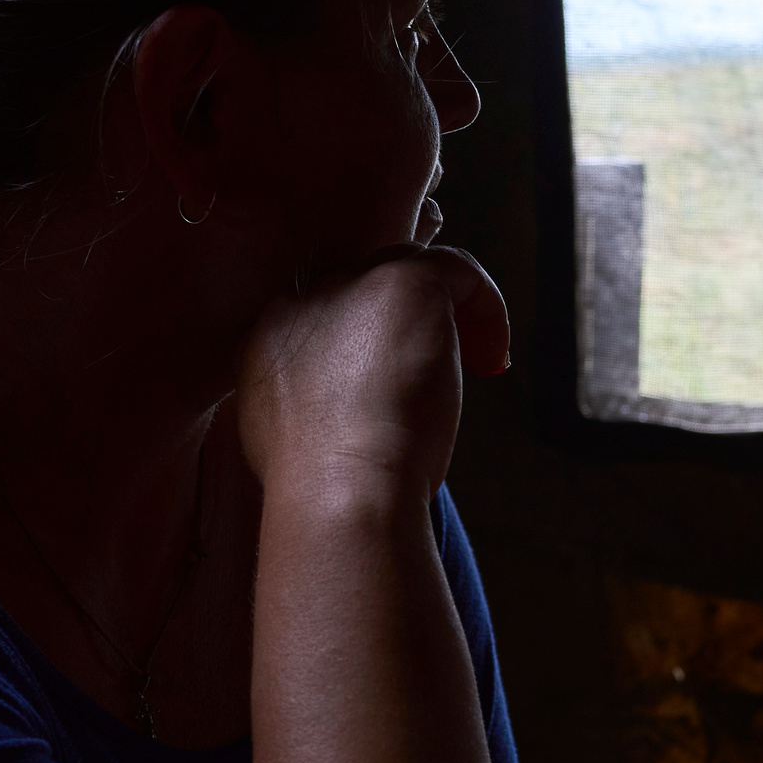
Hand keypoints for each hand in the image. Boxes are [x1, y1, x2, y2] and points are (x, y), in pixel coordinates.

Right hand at [235, 246, 509, 500]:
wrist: (338, 491)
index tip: (395, 382)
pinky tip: (493, 357)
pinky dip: (486, 305)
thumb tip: (340, 419)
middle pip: (366, 285)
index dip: (368, 342)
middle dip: (403, 324)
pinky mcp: (406, 285)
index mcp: (268, 335)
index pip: (327, 313)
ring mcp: (353, 286)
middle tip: (435, 374)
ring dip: (447, 315)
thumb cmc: (320, 493)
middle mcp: (305, 300)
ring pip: (410, 269)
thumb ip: (306, 413)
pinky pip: (458, 269)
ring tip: (476, 364)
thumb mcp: (284, 447)